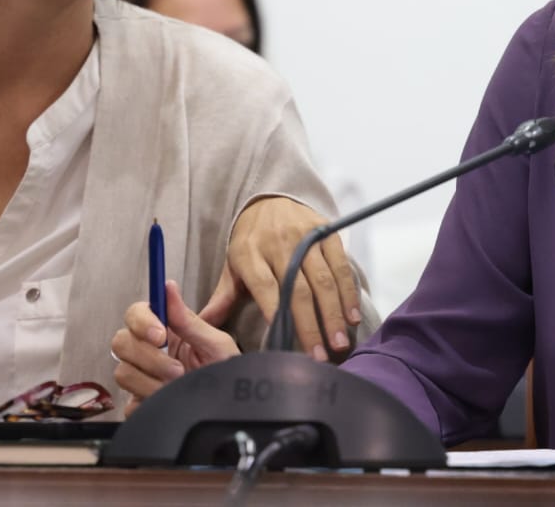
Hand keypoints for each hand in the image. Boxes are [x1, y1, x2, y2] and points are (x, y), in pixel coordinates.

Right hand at [111, 281, 237, 411]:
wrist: (230, 404)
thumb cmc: (227, 371)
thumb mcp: (216, 344)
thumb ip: (189, 320)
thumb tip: (169, 287)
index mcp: (167, 331)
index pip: (135, 314)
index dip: (142, 322)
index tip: (161, 335)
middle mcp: (150, 352)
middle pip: (121, 342)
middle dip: (150, 358)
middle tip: (177, 369)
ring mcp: (143, 377)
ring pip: (123, 373)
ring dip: (151, 382)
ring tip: (177, 386)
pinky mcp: (140, 403)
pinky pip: (129, 404)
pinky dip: (149, 403)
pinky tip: (168, 402)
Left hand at [223, 195, 362, 360]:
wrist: (271, 198)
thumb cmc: (250, 240)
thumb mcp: (233, 263)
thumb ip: (222, 295)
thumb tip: (202, 323)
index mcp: (250, 253)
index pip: (265, 287)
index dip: (277, 313)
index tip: (285, 342)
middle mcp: (279, 244)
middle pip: (298, 290)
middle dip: (311, 325)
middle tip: (320, 356)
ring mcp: (306, 237)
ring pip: (323, 280)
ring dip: (334, 314)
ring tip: (340, 342)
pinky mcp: (326, 232)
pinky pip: (341, 266)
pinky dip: (348, 292)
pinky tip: (352, 315)